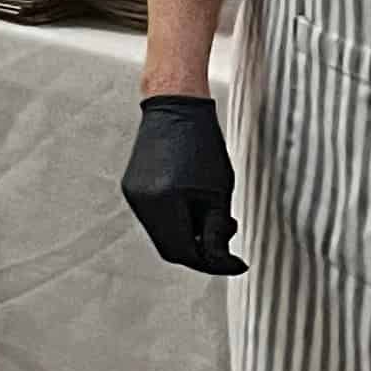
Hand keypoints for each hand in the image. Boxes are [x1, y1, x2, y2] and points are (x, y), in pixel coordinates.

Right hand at [122, 93, 244, 275]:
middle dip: (201, 251)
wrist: (175, 106)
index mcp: (164, 202)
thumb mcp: (219, 192)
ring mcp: (134, 195)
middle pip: (171, 248)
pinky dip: (177, 221)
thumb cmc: (202, 143)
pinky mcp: (133, 187)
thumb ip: (217, 231)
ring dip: (190, 235)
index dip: (213, 264)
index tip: (237, 264)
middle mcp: (142, 202)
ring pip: (163, 234)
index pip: (185, 253)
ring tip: (213, 217)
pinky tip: (194, 206)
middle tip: (226, 241)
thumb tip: (221, 261)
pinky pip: (156, 218)